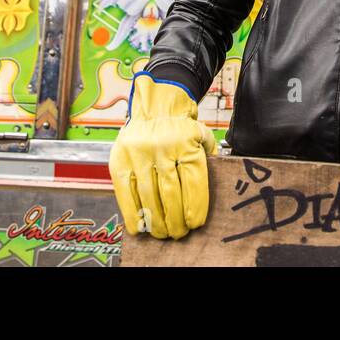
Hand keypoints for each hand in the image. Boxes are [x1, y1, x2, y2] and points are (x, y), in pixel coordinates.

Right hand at [109, 73, 216, 239]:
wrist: (154, 107)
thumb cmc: (180, 128)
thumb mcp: (201, 134)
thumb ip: (211, 155)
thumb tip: (220, 180)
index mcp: (186, 142)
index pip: (193, 181)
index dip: (195, 207)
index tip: (196, 224)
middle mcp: (162, 147)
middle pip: (170, 193)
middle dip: (175, 220)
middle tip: (179, 233)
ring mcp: (139, 154)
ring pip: (148, 195)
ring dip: (156, 220)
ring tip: (163, 233)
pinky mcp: (119, 160)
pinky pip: (125, 192)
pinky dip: (132, 213)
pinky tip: (140, 227)